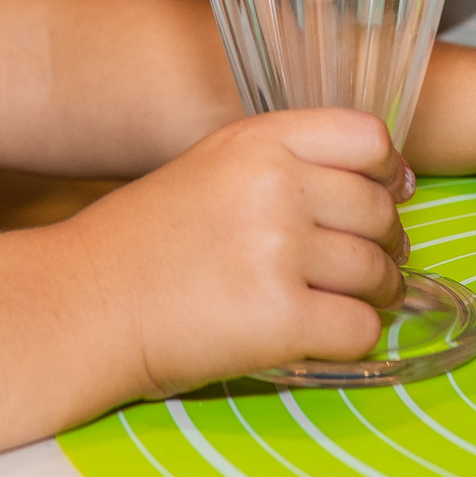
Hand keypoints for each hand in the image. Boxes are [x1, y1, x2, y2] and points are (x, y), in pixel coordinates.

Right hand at [64, 108, 406, 395]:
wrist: (83, 302)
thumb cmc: (143, 242)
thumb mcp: (211, 167)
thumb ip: (287, 164)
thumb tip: (393, 184)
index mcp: (257, 142)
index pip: (369, 138)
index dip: (385, 173)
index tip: (378, 196)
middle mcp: (273, 187)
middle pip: (381, 212)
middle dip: (382, 244)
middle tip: (358, 265)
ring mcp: (277, 251)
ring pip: (379, 273)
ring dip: (372, 294)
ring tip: (334, 300)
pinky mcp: (279, 317)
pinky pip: (361, 328)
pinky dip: (348, 338)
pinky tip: (314, 333)